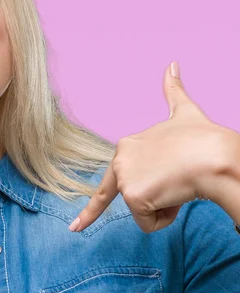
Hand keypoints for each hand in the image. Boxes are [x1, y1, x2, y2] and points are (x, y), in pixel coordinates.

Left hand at [69, 61, 234, 232]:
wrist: (217, 155)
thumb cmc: (204, 138)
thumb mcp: (184, 112)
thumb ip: (173, 91)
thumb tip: (172, 65)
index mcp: (125, 146)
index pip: (106, 184)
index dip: (92, 210)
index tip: (75, 228)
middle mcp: (119, 161)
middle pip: (135, 199)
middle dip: (159, 198)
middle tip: (177, 179)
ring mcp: (123, 179)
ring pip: (143, 213)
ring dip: (165, 207)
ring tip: (179, 183)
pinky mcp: (132, 196)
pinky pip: (149, 224)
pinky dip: (166, 216)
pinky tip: (177, 194)